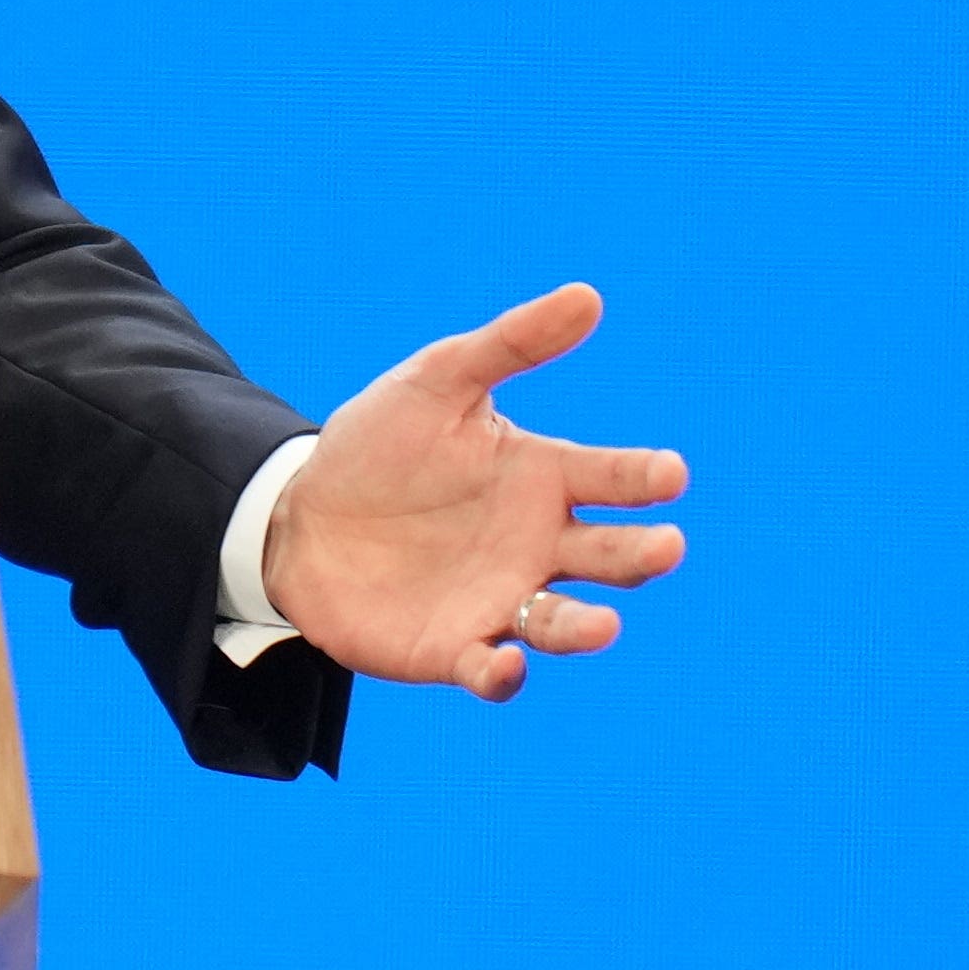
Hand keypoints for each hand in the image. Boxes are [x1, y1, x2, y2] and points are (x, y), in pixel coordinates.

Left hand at [258, 283, 686, 699]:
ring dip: (586, 627)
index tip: (670, 472)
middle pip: (609, 555)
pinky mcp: (455, 648)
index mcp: (544, 478)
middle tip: (665, 545)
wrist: (298, 517)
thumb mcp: (437, 383)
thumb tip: (588, 296)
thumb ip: (509, 346)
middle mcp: (539, 545)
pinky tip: (504, 665)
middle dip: (640, 553)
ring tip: (603, 625)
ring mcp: (501, 600)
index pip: (614, 477)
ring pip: (562, 622)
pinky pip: (491, 669)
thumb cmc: (378, 446)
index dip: (644, 476)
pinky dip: (502, 674)